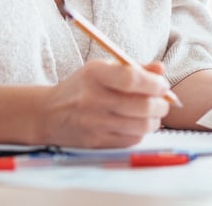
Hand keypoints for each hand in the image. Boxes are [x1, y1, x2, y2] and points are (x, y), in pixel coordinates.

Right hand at [37, 59, 171, 148]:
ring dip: (155, 120)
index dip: (154, 83)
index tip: (163, 85)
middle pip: (142, 106)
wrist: (48, 114)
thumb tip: (161, 69)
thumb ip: (133, 68)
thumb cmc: (82, 87)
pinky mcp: (97, 142)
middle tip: (163, 102)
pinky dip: (141, 132)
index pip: (131, 79)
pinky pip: (132, 140)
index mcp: (94, 74)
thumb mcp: (102, 69)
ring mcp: (94, 123)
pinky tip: (136, 124)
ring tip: (152, 114)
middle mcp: (93, 98)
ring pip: (141, 126)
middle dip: (161, 104)